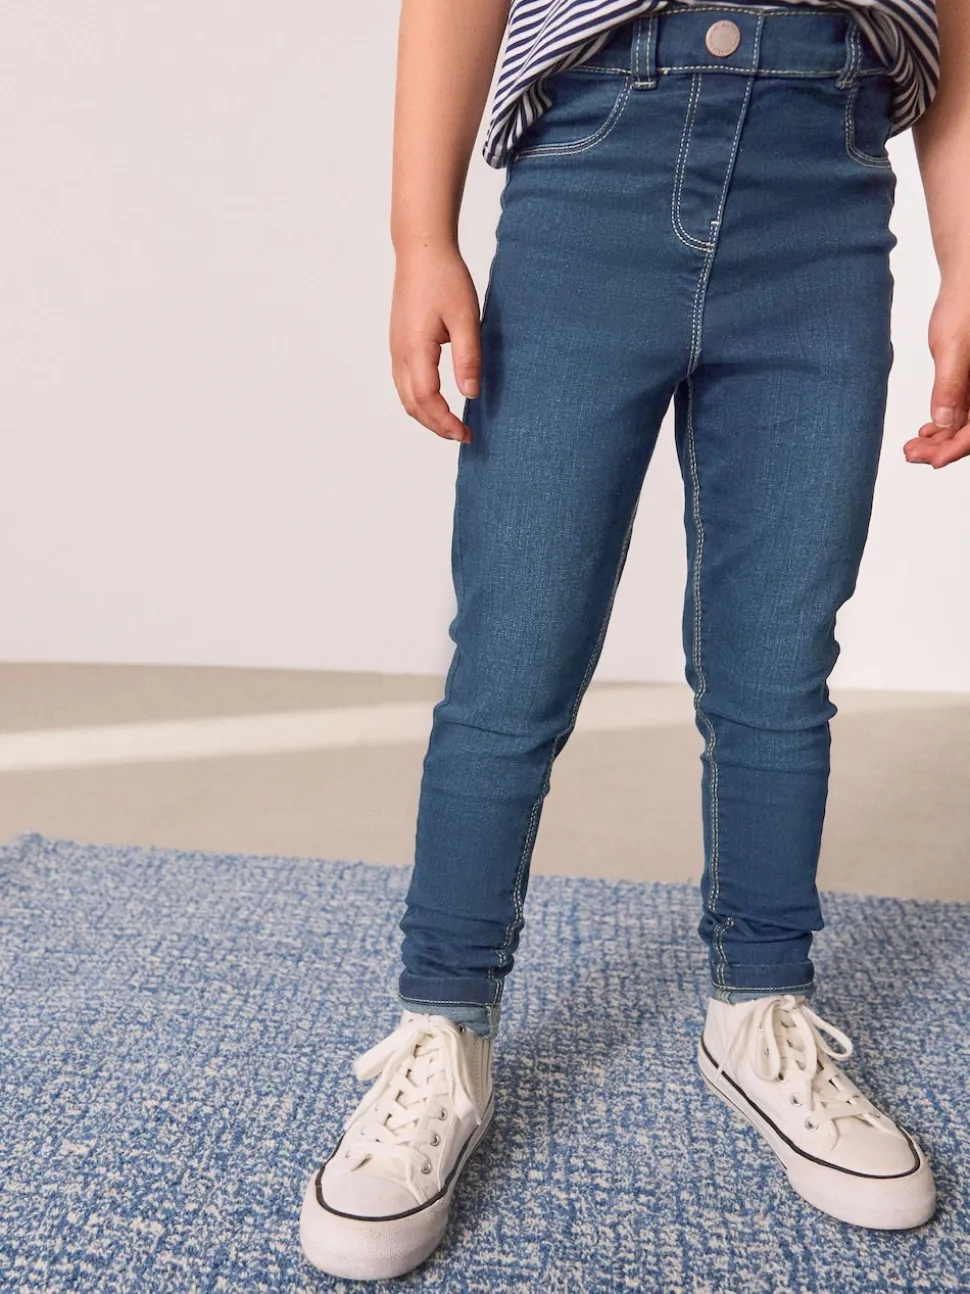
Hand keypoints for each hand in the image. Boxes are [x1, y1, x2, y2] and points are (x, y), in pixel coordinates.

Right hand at [389, 241, 481, 443]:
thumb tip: (471, 394)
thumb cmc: (445, 278)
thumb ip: (467, 358)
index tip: (466, 434)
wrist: (421, 250)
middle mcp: (400, 353)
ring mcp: (396, 348)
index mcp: (416, 349)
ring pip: (405, 396)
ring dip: (426, 415)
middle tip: (462, 435)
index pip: (428, 400)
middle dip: (436, 426)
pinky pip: (403, 383)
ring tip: (450, 424)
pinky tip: (436, 401)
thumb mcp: (466, 317)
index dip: (446, 422)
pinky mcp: (398, 343)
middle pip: (412, 405)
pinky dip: (418, 400)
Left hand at [903, 286, 969, 468]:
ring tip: (912, 447)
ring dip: (943, 438)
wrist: (968, 276)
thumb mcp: (954, 346)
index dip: (958, 448)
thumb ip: (950, 386)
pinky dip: (947, 423)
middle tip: (911, 453)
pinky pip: (967, 410)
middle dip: (944, 446)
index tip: (932, 461)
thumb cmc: (966, 302)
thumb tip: (943, 423)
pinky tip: (926, 430)